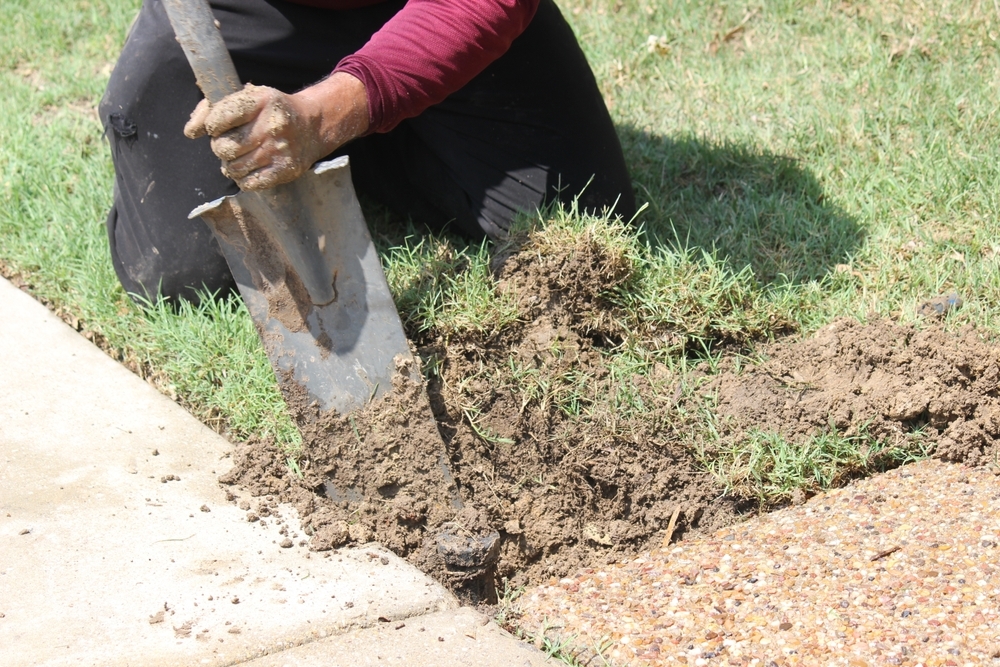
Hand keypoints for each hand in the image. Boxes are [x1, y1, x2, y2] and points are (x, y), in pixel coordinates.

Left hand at [183, 73, 368, 190]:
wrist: (312, 125)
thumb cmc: (270, 110)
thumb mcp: (246, 97)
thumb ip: (211, 109)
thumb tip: (190, 132)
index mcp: (261, 100)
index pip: (218, 119)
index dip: (212, 125)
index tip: (220, 125)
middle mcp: (272, 125)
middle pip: (223, 147)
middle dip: (220, 147)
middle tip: (231, 142)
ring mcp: (280, 150)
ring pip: (233, 168)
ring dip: (231, 164)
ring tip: (242, 155)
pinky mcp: (286, 170)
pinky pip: (249, 183)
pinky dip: (244, 178)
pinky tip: (251, 167)